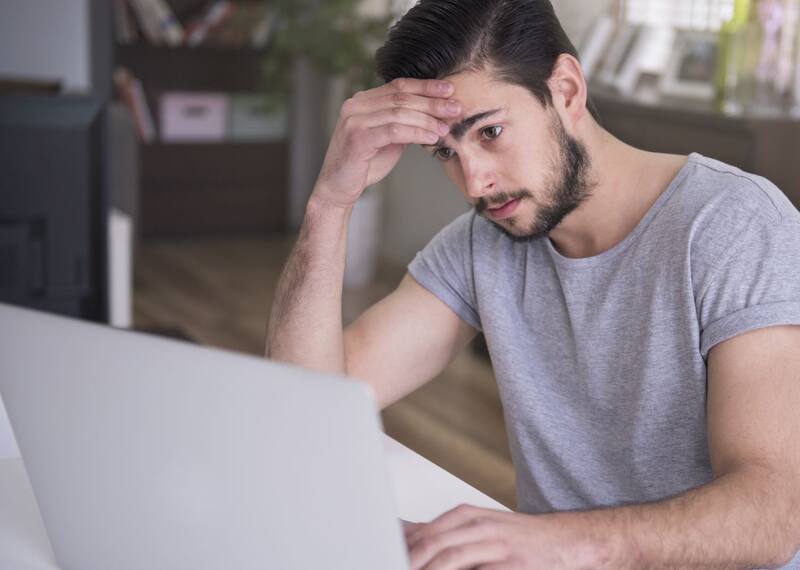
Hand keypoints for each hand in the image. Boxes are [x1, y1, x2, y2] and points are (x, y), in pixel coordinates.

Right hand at [312, 77, 461, 208]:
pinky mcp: (358, 137)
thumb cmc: (364, 164)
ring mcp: (355, 119)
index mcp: (363, 101)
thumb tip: (434, 115)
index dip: (426, 86)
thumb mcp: (388, 139)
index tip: (449, 90)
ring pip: (400, 112)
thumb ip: (404, 123)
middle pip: (402, 97)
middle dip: (432, 102)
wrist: (339, 188)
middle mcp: (356, 105)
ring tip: (446, 127)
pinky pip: (394, 130)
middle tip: (456, 108)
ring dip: (427, 119)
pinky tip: (431, 137)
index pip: (399, 85)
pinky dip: (416, 132)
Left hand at [404, 504, 602, 569]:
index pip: (424, 533)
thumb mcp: (481, 527)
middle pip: (434, 546)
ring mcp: (497, 548)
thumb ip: (446, 532)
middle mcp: (480, 528)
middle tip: (393, 567)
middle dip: (412, 562)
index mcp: (468, 517)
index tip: (384, 557)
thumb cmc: (521, 538)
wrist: (567, 541)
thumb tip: (407, 533)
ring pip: (452, 560)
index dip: (402, 549)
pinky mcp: (513, 567)